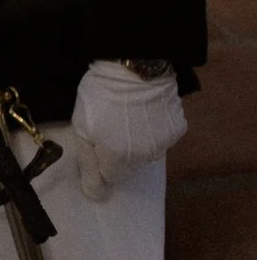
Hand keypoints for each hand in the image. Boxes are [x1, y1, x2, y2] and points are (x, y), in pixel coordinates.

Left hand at [67, 59, 186, 199]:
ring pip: (147, 154)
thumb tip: (95, 194)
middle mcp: (143, 157)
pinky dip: (155, 130)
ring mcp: (164, 143)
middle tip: (111, 126)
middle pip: (128, 167)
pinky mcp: (178, 129)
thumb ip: (88, 163)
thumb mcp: (82, 126)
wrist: (135, 65)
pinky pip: (163, 138)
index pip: (109, 179)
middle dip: (118, 154)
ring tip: (129, 116)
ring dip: (138, 143)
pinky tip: (147, 111)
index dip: (100, 163)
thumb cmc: (100, 94)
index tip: (97, 145)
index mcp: (117, 157)